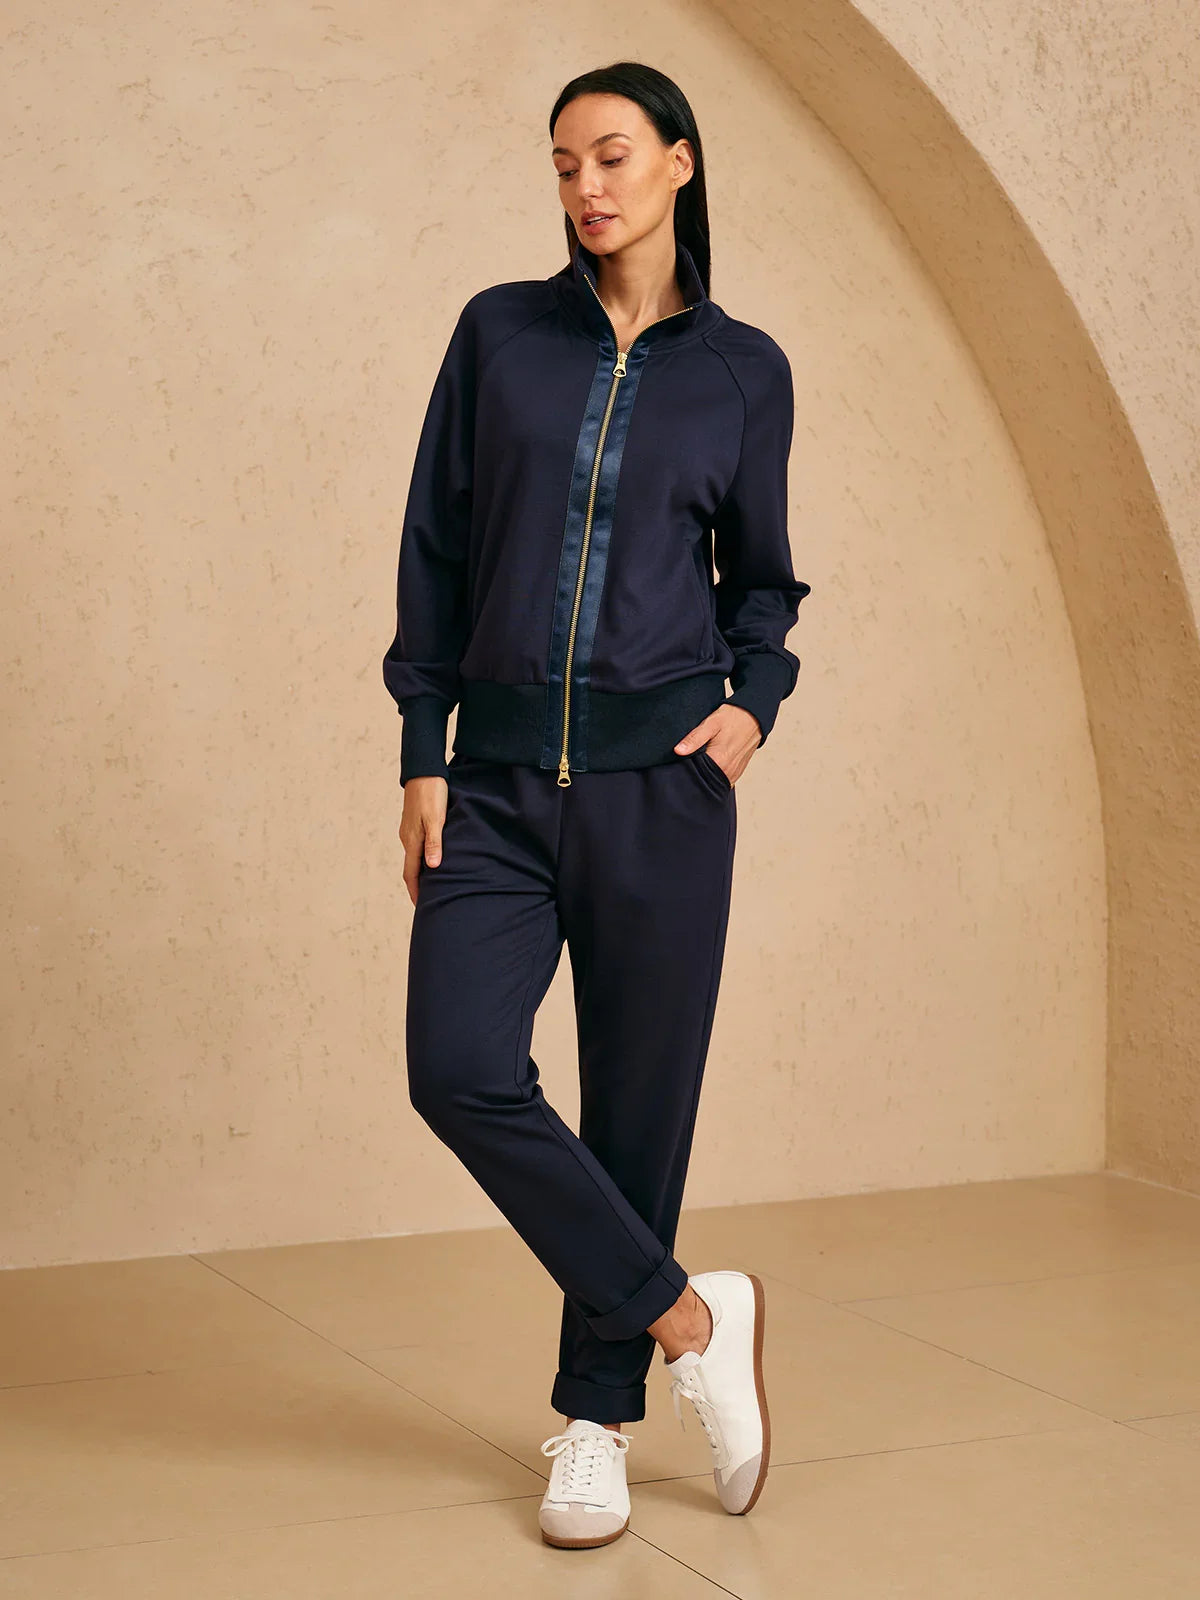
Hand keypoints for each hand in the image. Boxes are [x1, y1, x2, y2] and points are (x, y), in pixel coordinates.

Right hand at [399, 775, 448, 905]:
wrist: (423, 771)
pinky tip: (432, 859)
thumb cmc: (432, 794)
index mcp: (412, 840)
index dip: (415, 891)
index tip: (420, 906)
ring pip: (414, 857)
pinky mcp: (414, 823)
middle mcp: (408, 838)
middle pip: (411, 868)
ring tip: (432, 884)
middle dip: (417, 886)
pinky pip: (417, 847)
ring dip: (421, 872)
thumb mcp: (436, 819)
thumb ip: (435, 843)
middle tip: (427, 901)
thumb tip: (432, 867)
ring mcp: (409, 830)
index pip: (411, 873)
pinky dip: (422, 858)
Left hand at [673, 704, 761, 785]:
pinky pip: (721, 780)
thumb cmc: (734, 718)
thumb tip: (678, 750)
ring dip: (704, 774)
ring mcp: (733, 774)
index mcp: (718, 761)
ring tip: (701, 760)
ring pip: (712, 781)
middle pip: (702, 779)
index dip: (683, 768)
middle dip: (693, 772)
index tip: (679, 761)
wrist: (754, 717)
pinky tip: (710, 764)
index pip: (693, 774)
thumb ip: (694, 738)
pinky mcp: (736, 773)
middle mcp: (727, 772)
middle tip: (689, 758)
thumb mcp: (711, 723)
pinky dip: (714, 774)